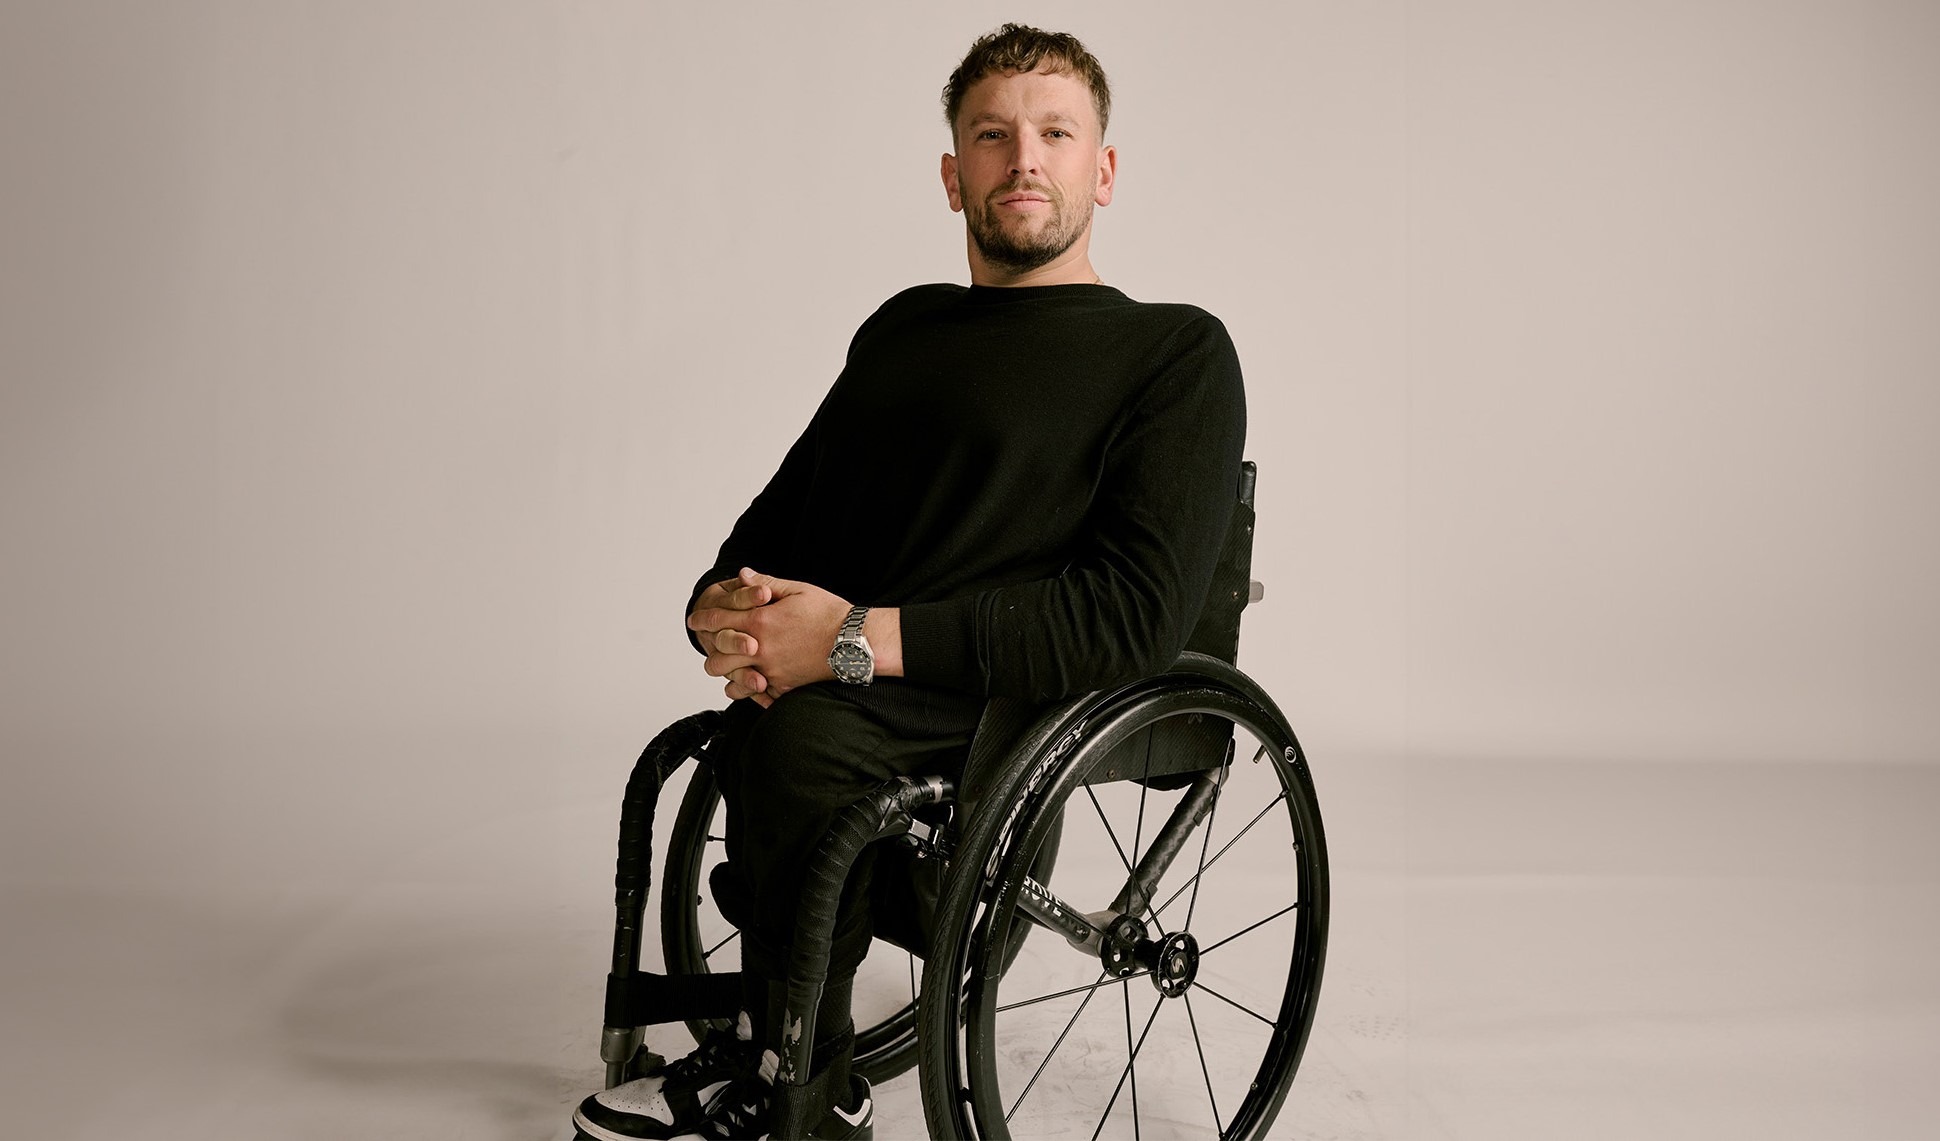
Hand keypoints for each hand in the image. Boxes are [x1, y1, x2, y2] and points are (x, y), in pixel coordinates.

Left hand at [688, 567, 850, 707]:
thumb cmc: (830, 613)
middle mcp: (761, 649)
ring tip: (728, 666)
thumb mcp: (797, 590)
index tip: (695, 620)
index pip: (719, 620)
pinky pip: (756, 695)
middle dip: (711, 649)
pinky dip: (749, 690)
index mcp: (761, 621)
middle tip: (710, 645)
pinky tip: (749, 683)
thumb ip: (765, 584)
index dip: (703, 619)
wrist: (855, 642)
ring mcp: (771, 671)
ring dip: (726, 672)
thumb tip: (742, 576)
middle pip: (718, 655)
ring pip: (732, 679)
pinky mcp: (784, 688)